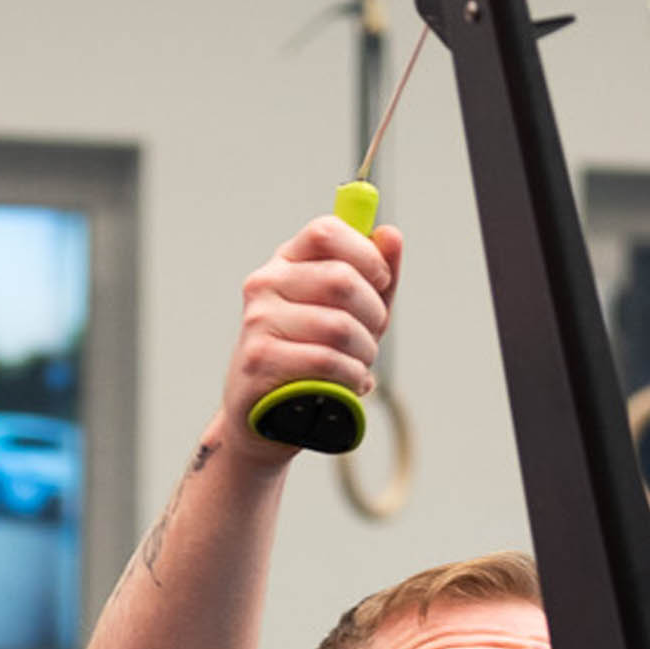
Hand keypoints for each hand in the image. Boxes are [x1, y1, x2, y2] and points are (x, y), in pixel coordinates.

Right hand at [218, 212, 400, 466]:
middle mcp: (265, 283)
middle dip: (373, 314)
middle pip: (340, 279)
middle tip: (372, 336)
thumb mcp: (352, 311)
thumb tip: (391, 235)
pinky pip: (325, 361)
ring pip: (338, 325)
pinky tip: (351, 383)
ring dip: (365, 352)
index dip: (365, 254)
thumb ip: (374, 273)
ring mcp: (258, 321)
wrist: (268, 416)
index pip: (326, 231)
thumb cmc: (314, 357)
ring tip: (360, 365)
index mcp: (287, 261)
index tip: (380, 281)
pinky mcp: (259, 359)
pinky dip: (351, 376)